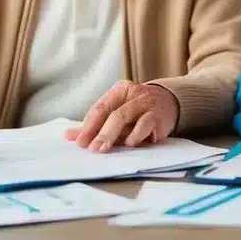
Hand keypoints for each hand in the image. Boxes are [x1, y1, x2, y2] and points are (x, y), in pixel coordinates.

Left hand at [65, 81, 179, 150]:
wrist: (171, 102)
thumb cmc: (139, 110)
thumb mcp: (118, 112)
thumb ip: (95, 124)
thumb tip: (69, 136)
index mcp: (119, 91)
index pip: (100, 108)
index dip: (88, 126)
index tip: (79, 142)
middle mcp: (132, 94)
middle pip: (111, 113)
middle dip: (98, 132)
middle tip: (90, 148)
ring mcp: (146, 104)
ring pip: (124, 117)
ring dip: (112, 134)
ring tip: (103, 148)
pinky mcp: (158, 115)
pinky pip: (144, 124)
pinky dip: (135, 134)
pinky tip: (129, 144)